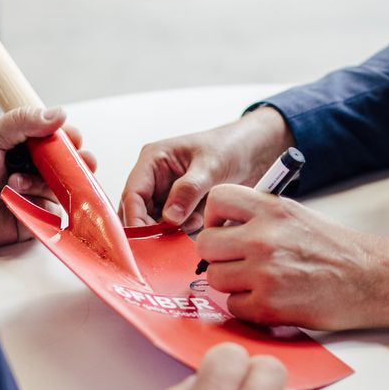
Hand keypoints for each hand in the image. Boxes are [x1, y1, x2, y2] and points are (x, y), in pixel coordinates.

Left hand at [0, 106, 95, 249]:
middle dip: (76, 163)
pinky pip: (54, 212)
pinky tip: (22, 198)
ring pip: (63, 187)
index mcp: (29, 148)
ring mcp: (37, 194)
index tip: (72, 139)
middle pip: (70, 165)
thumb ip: (26, 120)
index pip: (60, 141)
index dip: (70, 139)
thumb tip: (59, 114)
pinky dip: (41, 204)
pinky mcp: (37, 218)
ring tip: (17, 182)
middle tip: (76, 161)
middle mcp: (36, 170)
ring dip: (45, 182)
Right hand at [119, 106, 292, 232]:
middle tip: (166, 243)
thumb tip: (169, 217)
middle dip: (150, 229)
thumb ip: (189, 190)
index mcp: (153, 160)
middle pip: (137, 212)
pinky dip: (180, 232)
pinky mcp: (181, 208)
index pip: (133, 194)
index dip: (135, 218)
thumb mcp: (210, 165)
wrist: (255, 151)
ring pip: (153, 223)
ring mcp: (167, 194)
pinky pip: (172, 227)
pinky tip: (199, 223)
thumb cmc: (231, 146)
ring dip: (167, 232)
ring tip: (193, 223)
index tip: (146, 240)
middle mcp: (155, 178)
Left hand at [197, 184, 388, 331]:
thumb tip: (222, 227)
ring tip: (256, 280)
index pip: (217, 199)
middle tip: (235, 259)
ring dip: (230, 282)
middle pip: (205, 244)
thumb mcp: (295, 215)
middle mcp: (263, 237)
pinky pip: (232, 306)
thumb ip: (259, 216)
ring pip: (214, 277)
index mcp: (271, 209)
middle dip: (217, 254)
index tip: (223, 228)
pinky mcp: (268, 306)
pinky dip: (247, 305)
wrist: (369, 278)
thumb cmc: (334, 248)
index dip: (214, 216)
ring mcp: (264, 272)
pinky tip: (269, 298)